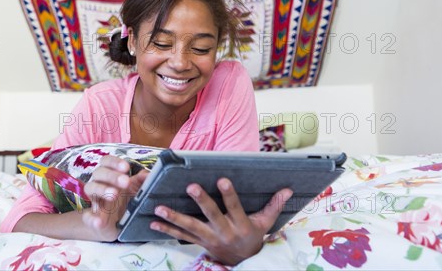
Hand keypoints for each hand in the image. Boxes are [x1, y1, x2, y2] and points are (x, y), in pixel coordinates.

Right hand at [82, 155, 148, 240]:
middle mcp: (100, 184)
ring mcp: (95, 201)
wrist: (118, 228)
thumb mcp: (136, 192)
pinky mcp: (92, 219)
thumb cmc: (127, 204)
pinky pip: (87, 217)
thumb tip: (147, 175)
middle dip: (112, 175)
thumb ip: (142, 182)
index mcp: (110, 176)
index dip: (114, 162)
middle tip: (125, 182)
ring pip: (90, 188)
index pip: (107, 162)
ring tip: (114, 195)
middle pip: (99, 172)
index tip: (126, 168)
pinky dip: (92, 219)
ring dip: (102, 189)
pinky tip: (100, 221)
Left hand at [149, 178, 292, 264]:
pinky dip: (166, 229)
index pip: (235, 208)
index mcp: (241, 225)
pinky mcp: (199, 243)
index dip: (229, 195)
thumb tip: (288, 189)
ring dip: (174, 217)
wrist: (244, 263)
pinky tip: (153, 221)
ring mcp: (209, 239)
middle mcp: (224, 232)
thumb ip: (274, 205)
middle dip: (201, 201)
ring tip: (160, 207)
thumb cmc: (254, 237)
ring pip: (190, 227)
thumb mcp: (266, 223)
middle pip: (211, 215)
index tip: (223, 179)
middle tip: (191, 187)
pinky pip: (181, 236)